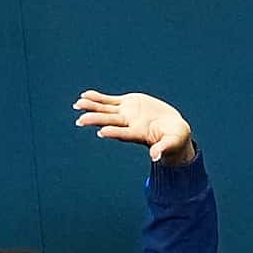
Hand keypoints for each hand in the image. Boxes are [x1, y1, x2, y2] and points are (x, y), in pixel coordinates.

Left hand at [74, 89, 195, 165]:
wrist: (172, 128)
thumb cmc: (174, 138)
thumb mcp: (172, 143)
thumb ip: (163, 148)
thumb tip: (155, 157)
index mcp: (139, 134)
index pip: (125, 134)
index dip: (114, 133)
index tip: (102, 132)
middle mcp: (129, 124)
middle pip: (110, 122)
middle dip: (96, 120)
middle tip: (80, 121)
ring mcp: (126, 114)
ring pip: (106, 110)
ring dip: (92, 107)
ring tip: (78, 104)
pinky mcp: (127, 104)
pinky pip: (109, 101)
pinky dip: (97, 98)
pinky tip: (84, 96)